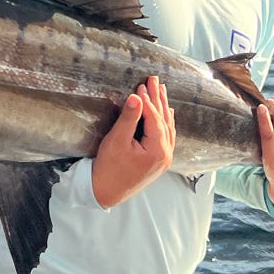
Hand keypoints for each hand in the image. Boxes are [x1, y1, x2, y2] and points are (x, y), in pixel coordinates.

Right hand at [92, 77, 175, 207]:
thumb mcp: (117, 141)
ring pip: (167, 128)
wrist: (106, 192)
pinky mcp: (159, 161)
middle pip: (164, 121)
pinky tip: (166, 113)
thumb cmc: (109, 168)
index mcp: (158, 150)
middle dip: (158, 99)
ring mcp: (164, 159)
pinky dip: (165, 122)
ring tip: (160, 91)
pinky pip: (166, 137)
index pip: (155, 119)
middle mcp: (166, 155)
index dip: (148, 100)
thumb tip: (136, 97)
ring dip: (162, 108)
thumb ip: (128, 119)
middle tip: (154, 80)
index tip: (141, 85)